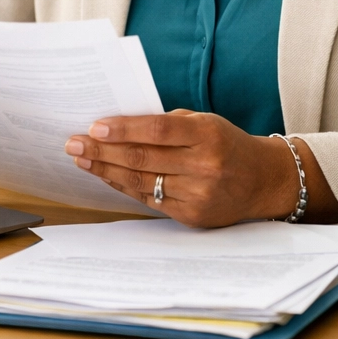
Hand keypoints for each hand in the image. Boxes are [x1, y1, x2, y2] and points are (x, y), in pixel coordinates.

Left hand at [64, 110, 307, 227]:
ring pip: (141, 182)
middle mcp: (203, 166)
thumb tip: (121, 126)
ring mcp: (198, 195)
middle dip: (103, 151)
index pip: (158, 130)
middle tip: (74, 143)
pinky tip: (106, 176)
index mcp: (207, 134)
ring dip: (106, 170)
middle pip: (143, 158)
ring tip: (81, 159)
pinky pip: (150, 200)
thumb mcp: (206, 122)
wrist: (263, 181)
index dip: (124, 129)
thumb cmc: (227, 143)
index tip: (95, 127)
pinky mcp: (192, 216)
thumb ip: (169, 123)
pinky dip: (125, 187)